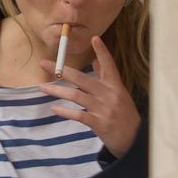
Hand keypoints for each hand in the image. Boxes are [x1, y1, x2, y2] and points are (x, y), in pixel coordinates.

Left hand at [38, 36, 141, 155]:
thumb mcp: (119, 93)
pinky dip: (65, 112)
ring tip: (42, 87)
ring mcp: (104, 109)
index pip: (109, 65)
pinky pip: (79, 116)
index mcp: (116, 86)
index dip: (102, 52)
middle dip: (62, 70)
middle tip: (45, 64)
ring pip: (77, 96)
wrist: (134, 139)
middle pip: (83, 78)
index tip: (94, 38)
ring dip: (57, 91)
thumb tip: (95, 61)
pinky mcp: (99, 123)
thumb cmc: (124, 114)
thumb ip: (106, 77)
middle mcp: (110, 95)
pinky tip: (54, 108)